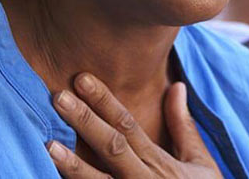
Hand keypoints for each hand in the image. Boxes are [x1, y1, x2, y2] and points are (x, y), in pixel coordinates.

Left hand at [48, 72, 221, 178]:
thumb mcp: (199, 162)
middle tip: (58, 96)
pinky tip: (52, 178)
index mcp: (161, 164)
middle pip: (111, 147)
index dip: (105, 101)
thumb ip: (183, 126)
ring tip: (49, 145)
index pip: (128, 126)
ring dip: (73, 166)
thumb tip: (176, 85)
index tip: (82, 80)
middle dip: (85, 121)